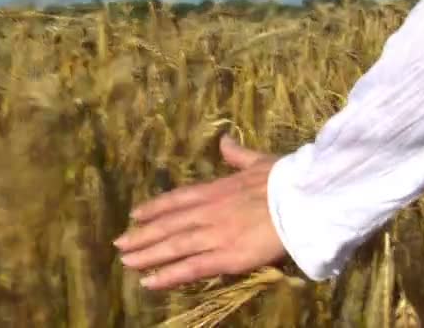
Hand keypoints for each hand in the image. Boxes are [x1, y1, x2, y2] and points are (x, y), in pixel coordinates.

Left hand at [113, 135, 286, 289]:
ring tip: (125, 261)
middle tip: (119, 243)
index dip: (155, 208)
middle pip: (168, 225)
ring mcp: (214, 235)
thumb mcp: (259, 161)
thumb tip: (224, 140)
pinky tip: (148, 282)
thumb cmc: (286, 181)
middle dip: (142, 234)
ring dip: (147, 254)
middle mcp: (208, 212)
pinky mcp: (226, 257)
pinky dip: (168, 276)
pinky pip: (191, 268)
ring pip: (173, 246)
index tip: (135, 214)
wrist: (304, 201)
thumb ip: (237, 155)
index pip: (177, 199)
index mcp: (216, 189)